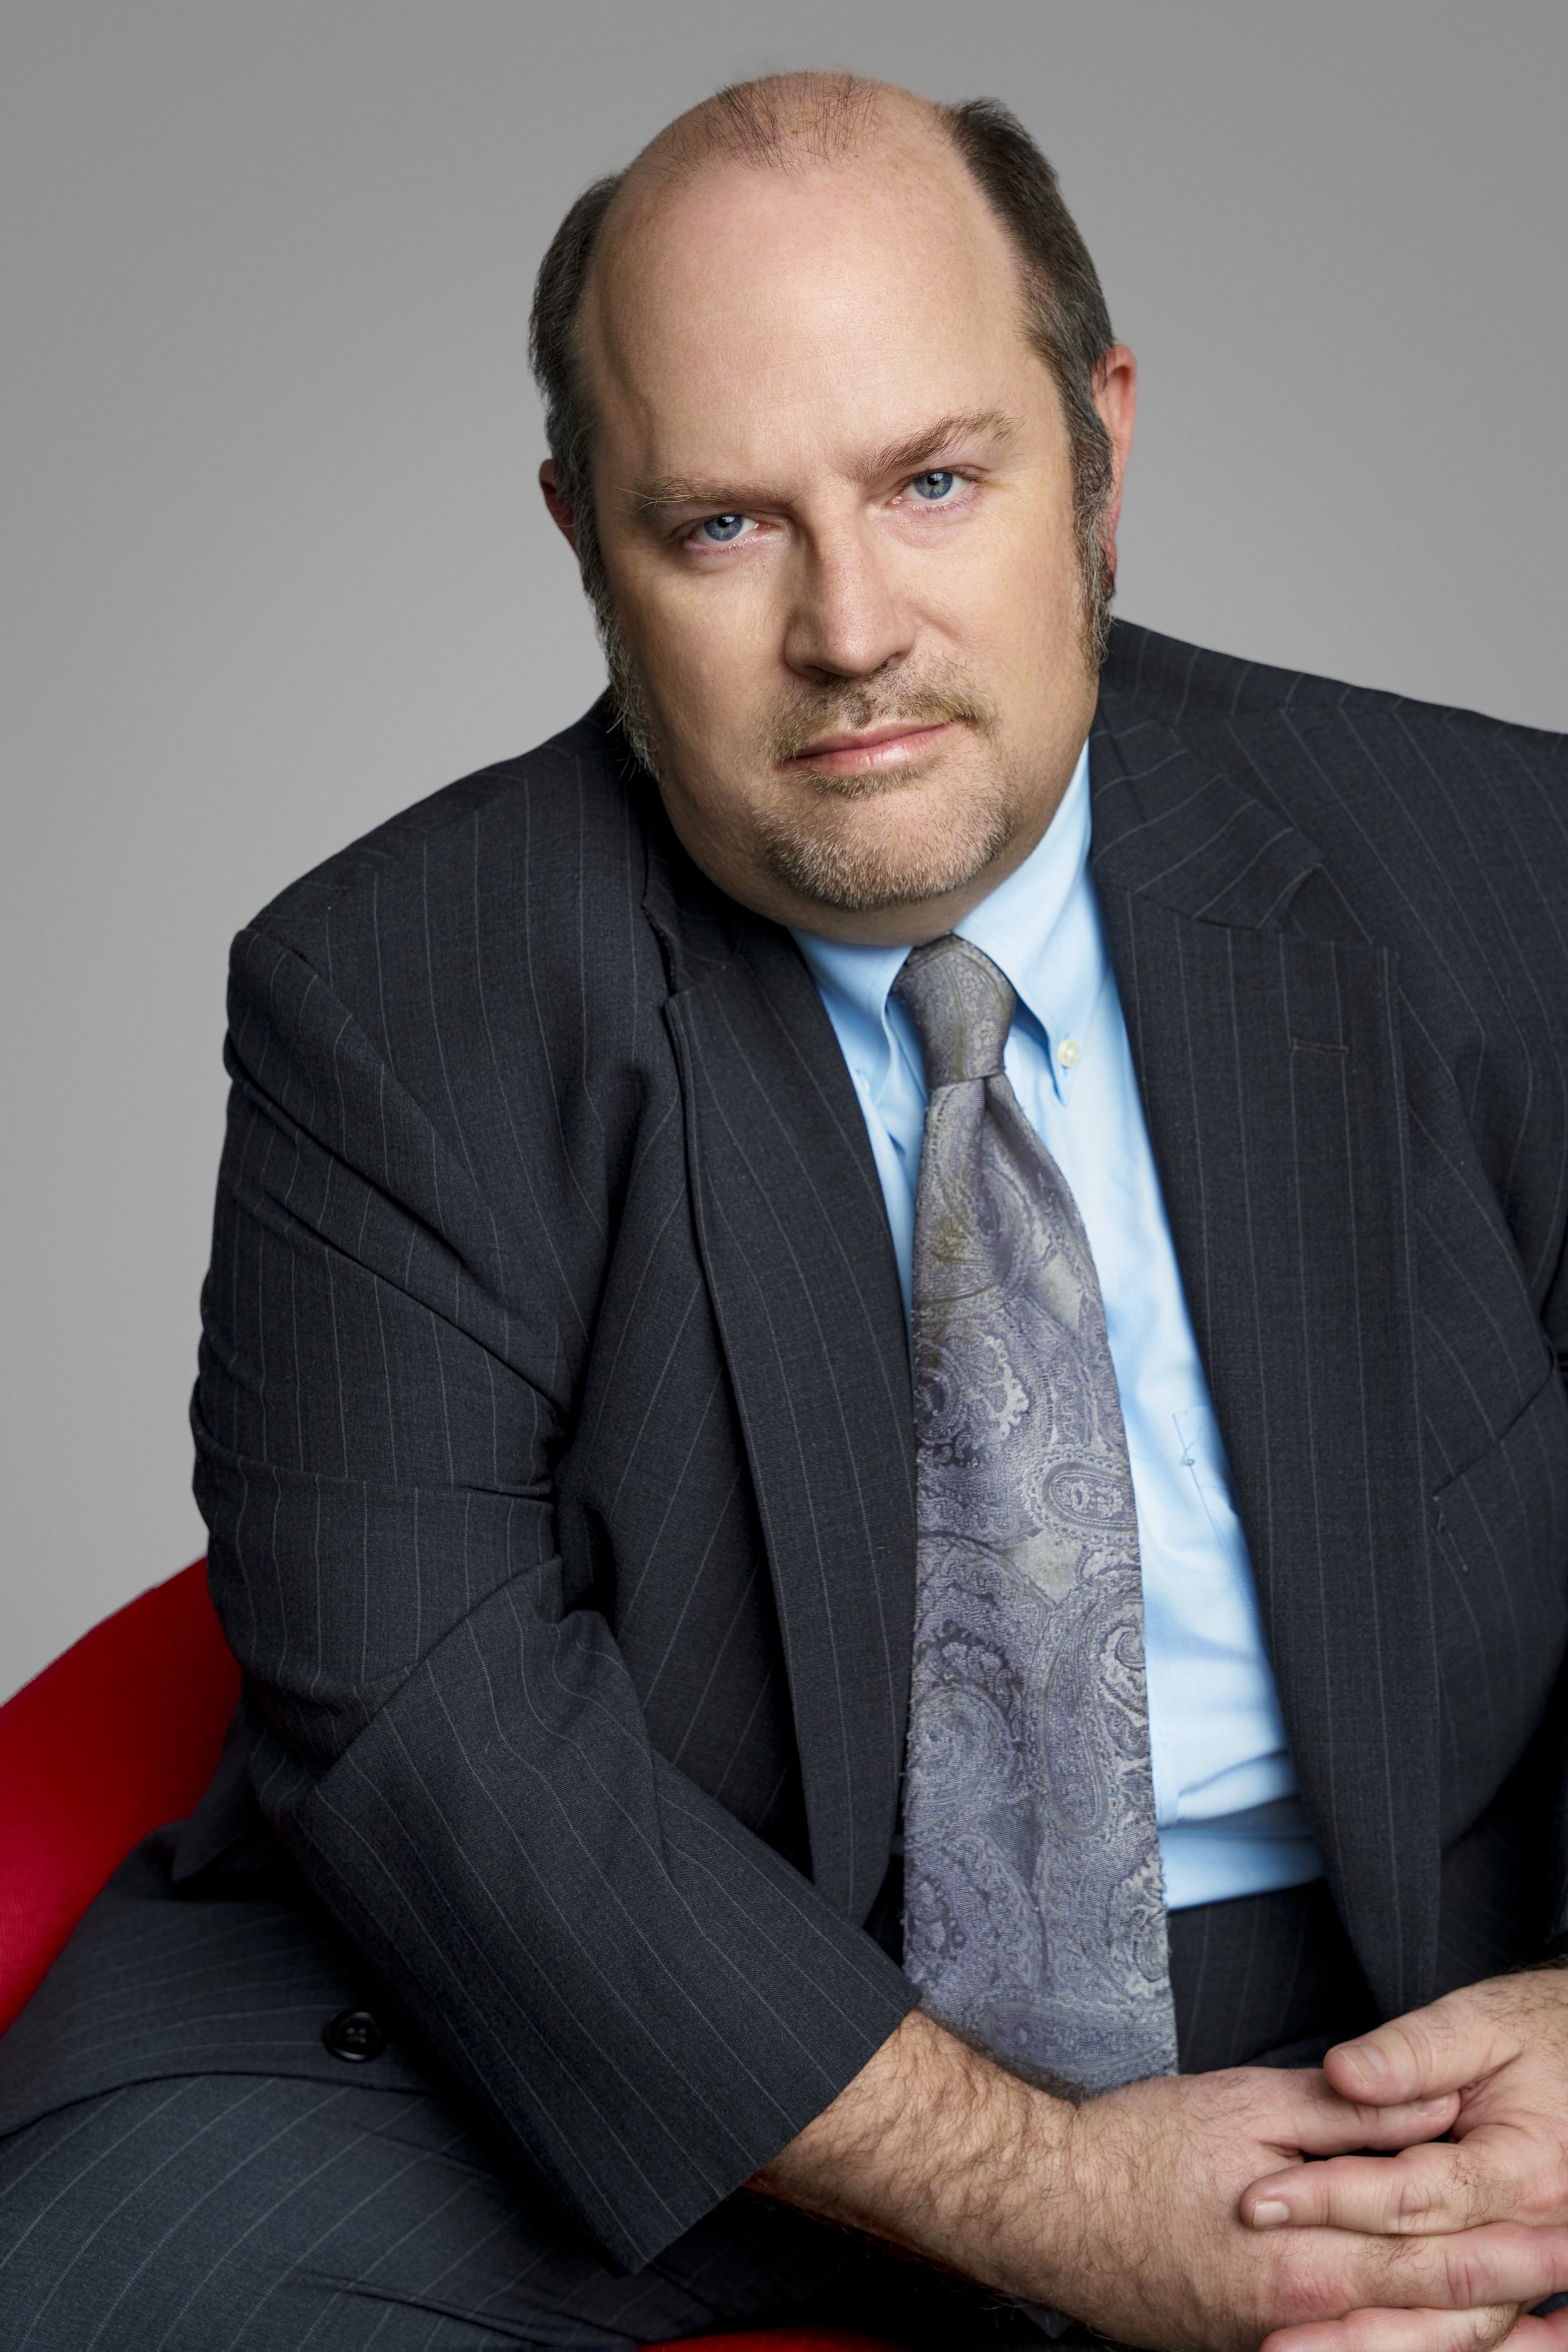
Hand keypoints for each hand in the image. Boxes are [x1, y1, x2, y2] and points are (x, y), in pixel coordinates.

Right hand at [1039, 2062, 1567, 2351]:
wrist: (1048, 2210)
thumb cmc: (1136, 2150)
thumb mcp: (1245, 2104)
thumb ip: (1346, 2115)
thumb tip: (1430, 2108)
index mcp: (1309, 2258)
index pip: (1441, 2262)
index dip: (1513, 2251)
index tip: (1565, 2234)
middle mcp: (1303, 2321)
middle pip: (1436, 2326)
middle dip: (1513, 2301)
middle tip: (1567, 2274)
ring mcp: (1275, 2345)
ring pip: (1397, 2351)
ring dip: (1470, 2338)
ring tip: (1526, 2315)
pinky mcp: (1251, 2350)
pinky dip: (1401, 2345)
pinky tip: (1429, 2329)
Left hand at [1240, 1967, 1567, 2351]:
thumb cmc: (1533, 2038)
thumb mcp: (1478, 2025)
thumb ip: (1412, 2052)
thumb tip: (1345, 2073)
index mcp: (1517, 2168)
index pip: (1409, 2196)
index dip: (1329, 2199)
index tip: (1255, 2202)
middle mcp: (1530, 2230)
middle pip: (1427, 2284)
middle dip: (1340, 2309)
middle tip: (1265, 2331)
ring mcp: (1529, 2268)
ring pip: (1447, 2329)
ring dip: (1367, 2346)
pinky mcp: (1515, 2281)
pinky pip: (1461, 2331)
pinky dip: (1406, 2344)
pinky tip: (1344, 2351)